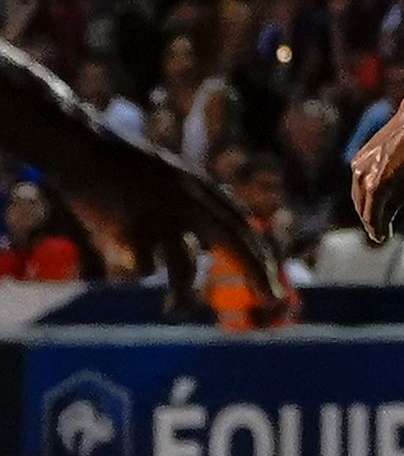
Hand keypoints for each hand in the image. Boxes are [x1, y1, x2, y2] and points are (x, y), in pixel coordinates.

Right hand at [62, 141, 277, 314]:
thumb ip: (190, 202)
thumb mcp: (167, 175)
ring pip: (184, 268)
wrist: (78, 147)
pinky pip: (143, 267)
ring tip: (173, 309)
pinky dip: (134, 270)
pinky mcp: (131, 229)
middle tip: (272, 299)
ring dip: (182, 293)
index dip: (258, 251)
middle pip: (233, 240)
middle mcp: (188, 200)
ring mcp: (161, 215)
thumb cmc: (117, 166)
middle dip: (256, 271)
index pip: (240, 222)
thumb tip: (209, 238)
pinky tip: (119, 261)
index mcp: (197, 186)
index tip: (271, 277)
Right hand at [350, 105, 403, 243]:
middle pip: (361, 209)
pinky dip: (364, 194)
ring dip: (365, 209)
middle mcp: (361, 177)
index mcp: (376, 186)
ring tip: (376, 220)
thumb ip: (393, 206)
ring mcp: (357, 167)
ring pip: (357, 197)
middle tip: (379, 234)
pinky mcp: (357, 159)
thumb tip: (383, 225)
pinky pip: (358, 183)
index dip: (376, 230)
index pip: (371, 217)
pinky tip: (374, 200)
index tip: (382, 239)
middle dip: (370, 222)